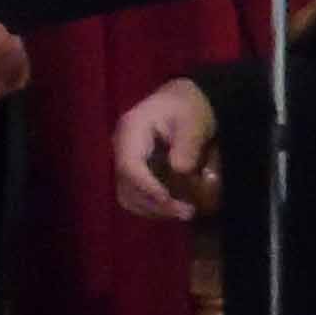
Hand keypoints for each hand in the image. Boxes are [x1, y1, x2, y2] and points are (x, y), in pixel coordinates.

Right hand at [114, 76, 217, 220]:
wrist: (185, 102)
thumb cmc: (189, 108)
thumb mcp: (194, 120)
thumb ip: (188, 143)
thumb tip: (179, 169)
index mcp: (131, 130)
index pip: (129, 165)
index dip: (146, 186)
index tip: (169, 200)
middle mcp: (121, 147)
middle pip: (126, 185)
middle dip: (154, 203)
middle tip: (187, 212)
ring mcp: (124, 160)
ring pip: (128, 195)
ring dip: (154, 209)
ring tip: (184, 213)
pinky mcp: (133, 171)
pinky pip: (136, 195)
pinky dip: (153, 206)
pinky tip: (174, 208)